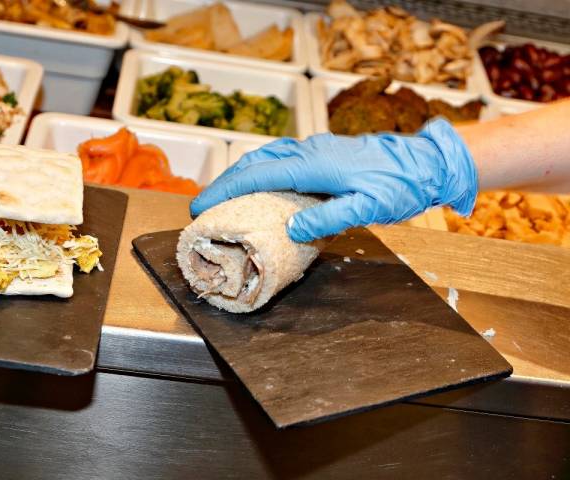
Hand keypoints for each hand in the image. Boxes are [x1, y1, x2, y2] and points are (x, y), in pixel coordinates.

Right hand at [190, 119, 477, 241]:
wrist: (426, 162)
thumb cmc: (400, 185)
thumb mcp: (369, 207)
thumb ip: (329, 218)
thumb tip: (293, 229)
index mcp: (314, 165)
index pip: (257, 175)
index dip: (226, 190)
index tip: (201, 205)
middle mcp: (310, 151)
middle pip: (255, 161)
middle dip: (226, 181)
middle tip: (204, 203)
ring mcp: (316, 148)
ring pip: (267, 156)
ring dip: (242, 173)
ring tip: (225, 194)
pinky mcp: (324, 152)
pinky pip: (282, 157)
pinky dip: (261, 169)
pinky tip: (261, 183)